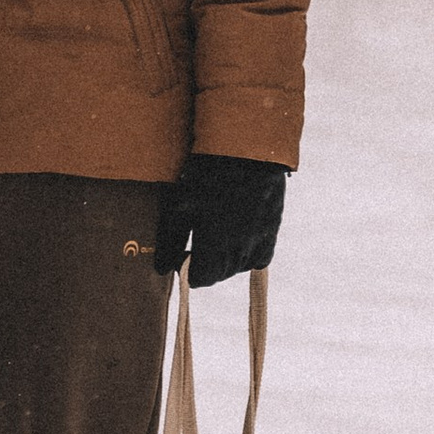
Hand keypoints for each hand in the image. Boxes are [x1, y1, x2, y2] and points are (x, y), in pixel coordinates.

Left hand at [154, 153, 285, 289]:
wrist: (248, 154)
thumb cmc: (207, 177)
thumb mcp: (180, 207)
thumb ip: (170, 242)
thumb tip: (162, 268)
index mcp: (214, 250)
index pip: (199, 280)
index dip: (187, 268)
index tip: (183, 251)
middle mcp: (239, 253)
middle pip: (218, 275)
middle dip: (205, 264)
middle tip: (198, 239)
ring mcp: (259, 243)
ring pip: (238, 267)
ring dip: (225, 259)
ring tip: (218, 233)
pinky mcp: (272, 232)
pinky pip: (259, 257)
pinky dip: (248, 253)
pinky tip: (239, 235)